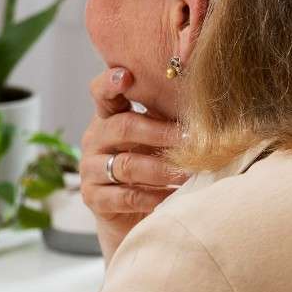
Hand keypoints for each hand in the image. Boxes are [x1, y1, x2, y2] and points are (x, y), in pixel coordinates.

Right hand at [79, 68, 184, 261]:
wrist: (130, 216)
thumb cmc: (149, 168)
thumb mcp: (154, 139)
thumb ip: (164, 119)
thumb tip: (201, 100)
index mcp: (108, 118)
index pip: (101, 94)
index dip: (110, 83)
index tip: (127, 76)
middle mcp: (95, 139)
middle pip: (123, 127)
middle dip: (159, 133)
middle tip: (189, 139)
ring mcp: (90, 169)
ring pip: (127, 165)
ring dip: (161, 169)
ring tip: (188, 173)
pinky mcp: (93, 198)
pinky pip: (125, 196)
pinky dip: (153, 196)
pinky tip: (172, 196)